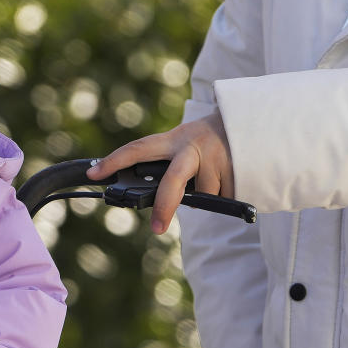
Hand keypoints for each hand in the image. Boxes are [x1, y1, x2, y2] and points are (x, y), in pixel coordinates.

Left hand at [86, 113, 233, 233]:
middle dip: (164, 207)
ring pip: (204, 195)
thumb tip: (155, 198)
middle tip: (157, 227)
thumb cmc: (210, 138)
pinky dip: (226, 195)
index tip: (94, 172)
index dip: (114, 160)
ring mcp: (215, 157)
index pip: (137, 149)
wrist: (253, 120)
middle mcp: (192, 146)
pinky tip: (231, 177)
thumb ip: (170, 163)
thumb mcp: (186, 142)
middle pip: (172, 182)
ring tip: (216, 176)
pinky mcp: (237, 168)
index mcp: (173, 139)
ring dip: (208, 196)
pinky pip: (226, 196)